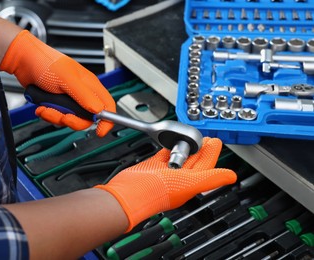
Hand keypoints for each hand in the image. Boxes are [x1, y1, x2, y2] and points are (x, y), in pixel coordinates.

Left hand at [0, 30, 114, 136]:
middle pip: (87, 118)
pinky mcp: (57, 104)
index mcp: (90, 85)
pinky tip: (41, 105)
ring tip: (46, 107)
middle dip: (73, 121)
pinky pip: (57, 117)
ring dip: (56, 117)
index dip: (107, 120)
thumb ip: (84, 95)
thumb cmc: (45, 62)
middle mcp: (82, 93)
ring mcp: (69, 100)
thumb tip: (98, 110)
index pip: (107, 105)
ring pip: (70, 119)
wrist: (24, 62)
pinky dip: (48, 114)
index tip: (100, 131)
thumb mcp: (67, 79)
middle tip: (63, 117)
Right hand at [95, 137, 236, 231]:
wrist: (130, 192)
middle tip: (207, 138)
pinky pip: (163, 155)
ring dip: (185, 147)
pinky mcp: (152, 166)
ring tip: (192, 138)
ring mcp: (165, 172)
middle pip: (194, 160)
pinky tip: (170, 144)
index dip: (211, 153)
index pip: (205, 166)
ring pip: (179, 157)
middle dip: (200, 148)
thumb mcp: (189, 183)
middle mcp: (178, 178)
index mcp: (189, 183)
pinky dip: (167, 149)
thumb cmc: (157, 192)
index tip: (216, 141)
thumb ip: (210, 178)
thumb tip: (231, 176)